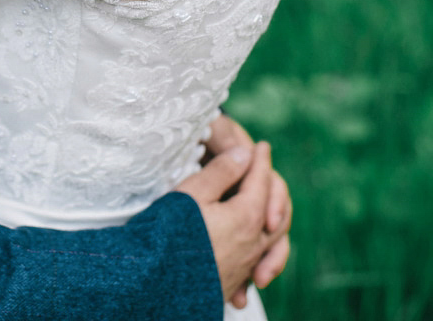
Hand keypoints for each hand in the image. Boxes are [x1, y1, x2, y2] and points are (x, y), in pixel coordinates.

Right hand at [177, 141, 287, 306]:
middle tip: (267, 173)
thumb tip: (244, 154)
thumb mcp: (192, 193)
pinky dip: (264, 250)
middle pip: (277, 211)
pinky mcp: (233, 281)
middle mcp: (253, 243)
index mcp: (247, 217)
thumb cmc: (169, 234)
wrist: (154, 285)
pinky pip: (259, 262)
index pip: (261, 181)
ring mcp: (246, 265)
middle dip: (274, 189)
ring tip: (271, 213)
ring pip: (274, 241)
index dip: (261, 160)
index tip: (262, 146)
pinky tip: (252, 247)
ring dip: (273, 221)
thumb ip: (221, 172)